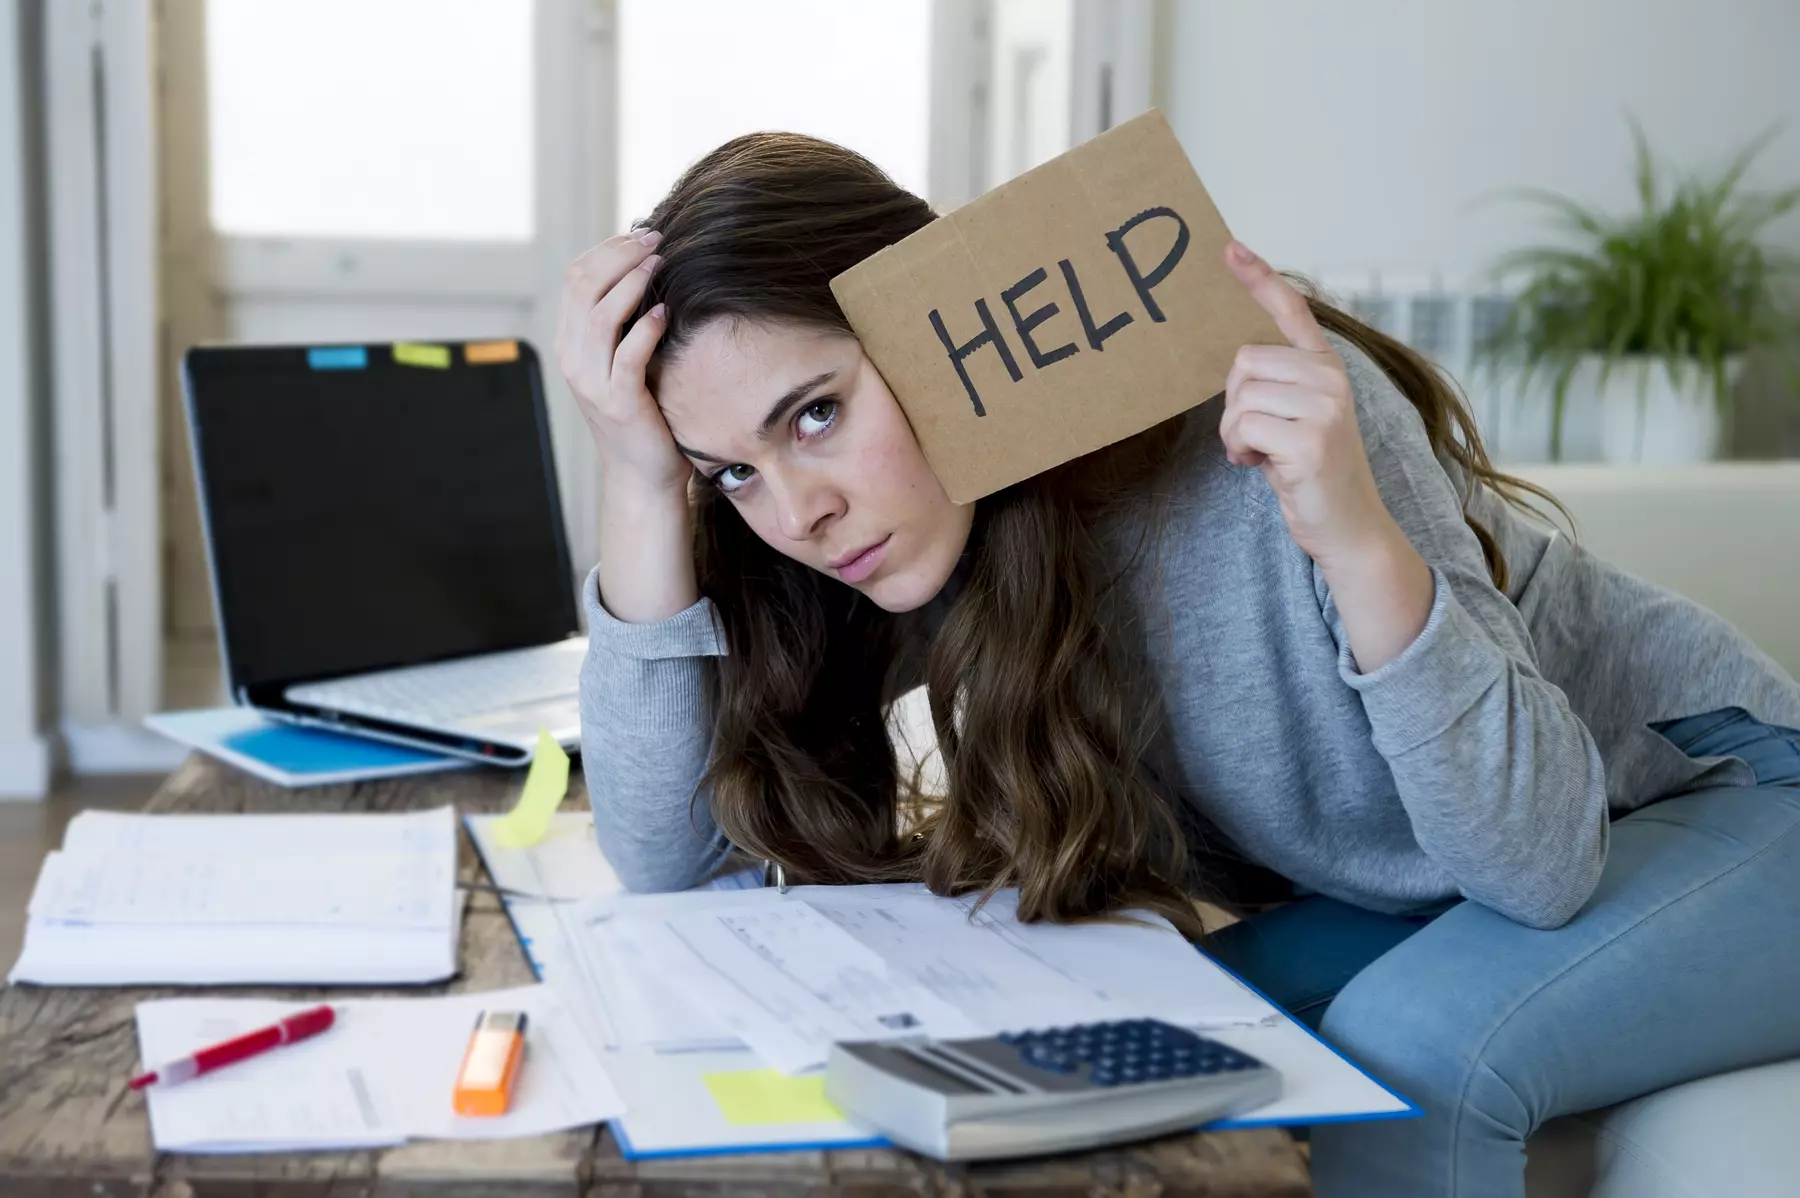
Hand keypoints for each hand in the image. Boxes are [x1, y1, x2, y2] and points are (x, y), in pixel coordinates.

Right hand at [553, 230, 686, 494]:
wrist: (642, 474)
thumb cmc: (645, 413)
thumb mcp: (626, 360)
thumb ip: (626, 322)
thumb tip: (650, 267)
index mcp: (572, 342)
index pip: (576, 277)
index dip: (608, 249)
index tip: (642, 234)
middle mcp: (574, 358)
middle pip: (583, 285)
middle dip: (620, 255)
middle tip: (656, 239)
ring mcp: (591, 381)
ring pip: (600, 314)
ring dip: (632, 283)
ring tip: (659, 265)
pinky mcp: (617, 402)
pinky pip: (626, 355)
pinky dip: (645, 329)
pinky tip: (664, 313)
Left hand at [1221, 241, 1433, 670]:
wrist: (1350, 529)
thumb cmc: (1312, 473)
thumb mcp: (1299, 418)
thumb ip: (1277, 385)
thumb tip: (1235, 364)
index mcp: (1327, 367)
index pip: (1291, 310)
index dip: (1259, 278)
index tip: (1229, 248)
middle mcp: (1332, 379)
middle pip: (1243, 361)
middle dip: (1234, 402)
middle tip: (1256, 435)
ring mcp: (1325, 408)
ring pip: (1239, 396)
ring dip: (1235, 432)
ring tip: (1262, 453)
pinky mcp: (1310, 441)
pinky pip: (1242, 427)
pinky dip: (1239, 450)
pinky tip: (1262, 466)